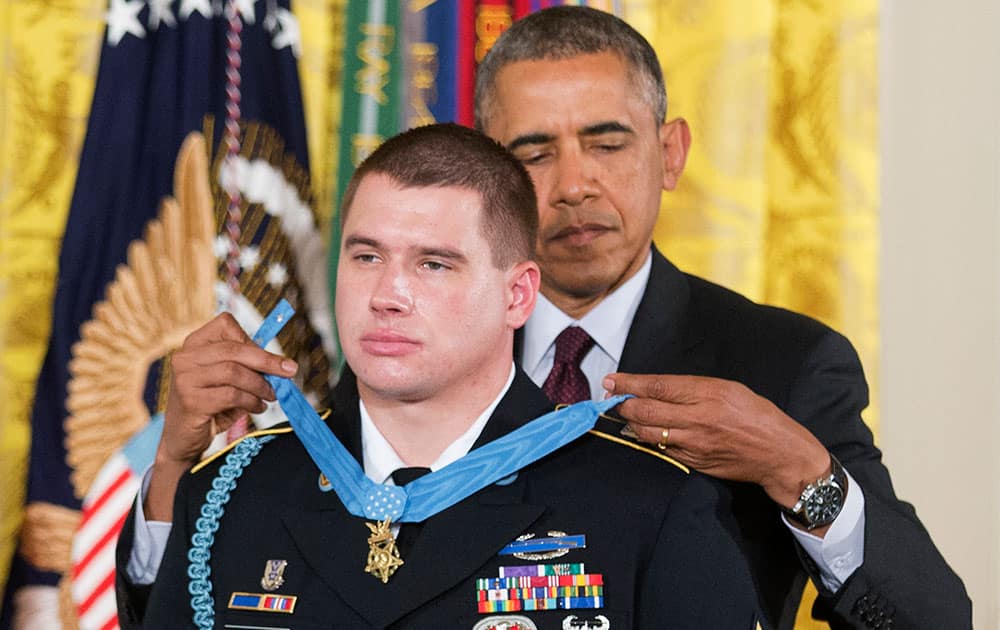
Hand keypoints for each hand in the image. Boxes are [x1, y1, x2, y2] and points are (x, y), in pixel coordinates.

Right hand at [144, 313, 296, 520]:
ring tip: (270, 396)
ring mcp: (185, 379)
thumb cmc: (210, 404)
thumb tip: (283, 365)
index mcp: (194, 343)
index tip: (272, 357)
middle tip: (289, 372)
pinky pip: (231, 395)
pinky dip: (251, 401)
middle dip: (267, 361)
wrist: (183, 438)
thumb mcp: (227, 379)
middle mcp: (185, 357)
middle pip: (234, 349)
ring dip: (260, 385)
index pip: (226, 325)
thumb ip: (247, 365)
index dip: (253, 340)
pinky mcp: (190, 401)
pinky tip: (257, 407)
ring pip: (234, 372)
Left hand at [603, 373, 829, 510]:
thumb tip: (657, 387)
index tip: (612, 380)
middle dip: (623, 403)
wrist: (780, 454)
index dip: (630, 383)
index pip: (658, 387)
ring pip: (648, 433)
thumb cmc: (757, 415)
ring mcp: (695, 444)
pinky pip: (663, 450)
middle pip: (646, 411)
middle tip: (611, 398)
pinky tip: (646, 431)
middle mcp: (699, 419)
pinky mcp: (694, 462)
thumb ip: (693, 388)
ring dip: (632, 423)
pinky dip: (651, 439)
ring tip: (626, 414)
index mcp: (709, 394)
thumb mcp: (729, 389)